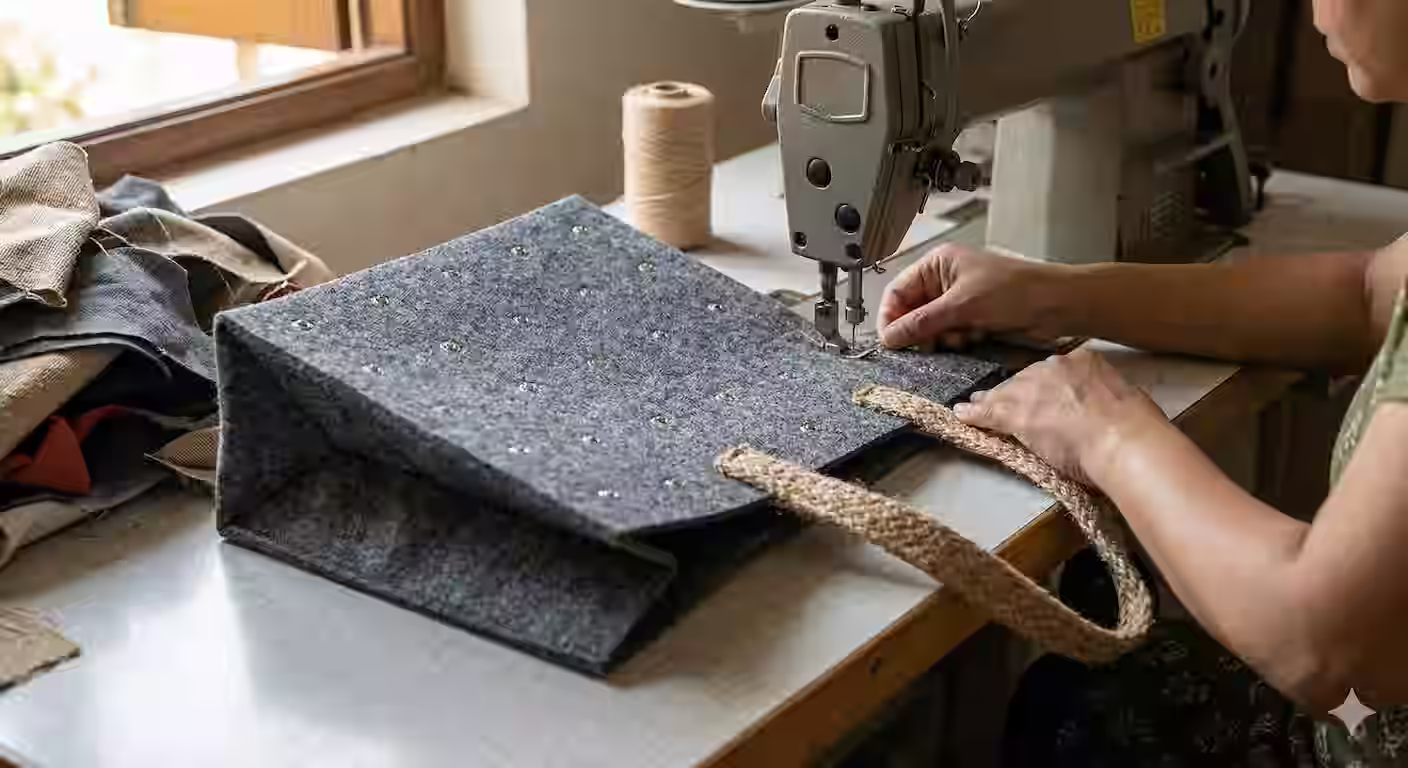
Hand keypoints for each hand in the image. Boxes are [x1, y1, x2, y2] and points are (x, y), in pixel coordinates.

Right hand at [878, 244, 1069, 348]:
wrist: (1057, 305)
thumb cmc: (1013, 292)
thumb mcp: (961, 306)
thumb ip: (920, 323)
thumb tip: (887, 338)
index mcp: (937, 264)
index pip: (898, 292)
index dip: (891, 317)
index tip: (891, 342)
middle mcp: (944, 280)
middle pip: (912, 312)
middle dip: (921, 330)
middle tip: (931, 344)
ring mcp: (959, 300)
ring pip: (931, 327)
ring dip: (942, 338)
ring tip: (962, 337)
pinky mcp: (973, 318)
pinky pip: (949, 335)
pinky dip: (956, 341)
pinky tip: (974, 338)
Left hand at [954, 348, 1169, 483]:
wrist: (1122, 439)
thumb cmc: (1134, 427)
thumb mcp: (1126, 401)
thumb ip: (1106, 400)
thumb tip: (1106, 411)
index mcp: (1085, 361)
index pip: (1055, 371)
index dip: (1045, 386)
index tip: (1044, 396)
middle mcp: (1054, 367)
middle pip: (1026, 379)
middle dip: (1018, 392)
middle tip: (1009, 403)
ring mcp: (1032, 387)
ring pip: (1005, 393)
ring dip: (990, 402)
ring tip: (975, 406)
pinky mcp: (1015, 412)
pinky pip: (988, 411)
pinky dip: (974, 414)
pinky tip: (962, 415)